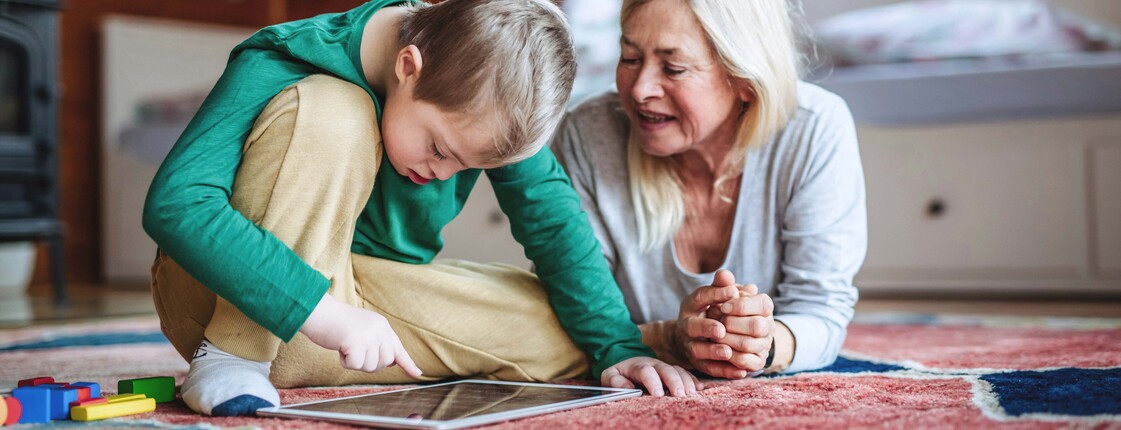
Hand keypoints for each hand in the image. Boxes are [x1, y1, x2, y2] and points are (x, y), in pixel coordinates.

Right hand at [300, 294, 422, 376]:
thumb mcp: (363, 328)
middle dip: (370, 364)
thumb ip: (377, 342)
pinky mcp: (356, 342)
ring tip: (346, 346)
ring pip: (370, 366)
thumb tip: (391, 362)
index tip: (417, 373)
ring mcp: (369, 335)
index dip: (407, 362)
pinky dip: (345, 362)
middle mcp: (379, 329)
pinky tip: (340, 347)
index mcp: (382, 325)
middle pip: (385, 362)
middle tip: (355, 352)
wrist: (319, 312)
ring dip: (356, 362)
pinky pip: (355, 366)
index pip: (398, 348)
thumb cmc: (336, 323)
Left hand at [600, 356, 700, 396]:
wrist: (627, 363)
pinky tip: (700, 388)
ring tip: (691, 394)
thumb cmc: (619, 374)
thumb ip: (614, 381)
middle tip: (679, 395)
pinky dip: (693, 380)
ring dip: (686, 382)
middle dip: (674, 382)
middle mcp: (654, 365)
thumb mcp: (610, 375)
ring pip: (678, 371)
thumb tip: (628, 387)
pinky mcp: (673, 372)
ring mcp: (665, 367)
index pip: (646, 371)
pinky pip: (686, 374)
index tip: (657, 394)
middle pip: (667, 370)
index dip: (653, 381)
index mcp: (637, 366)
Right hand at [672, 270, 751, 377]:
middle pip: (692, 326)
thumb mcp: (715, 296)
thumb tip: (750, 286)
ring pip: (698, 350)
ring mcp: (690, 345)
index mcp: (691, 305)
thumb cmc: (710, 312)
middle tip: (722, 329)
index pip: (701, 297)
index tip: (733, 291)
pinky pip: (710, 369)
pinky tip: (740, 371)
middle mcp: (687, 326)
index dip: (715, 294)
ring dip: (713, 352)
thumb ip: (728, 288)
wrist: (691, 337)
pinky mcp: (699, 363)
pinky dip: (725, 371)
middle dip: (707, 327)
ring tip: (728, 351)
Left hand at [705, 274, 775, 372]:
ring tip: (713, 336)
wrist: (720, 333)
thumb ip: (721, 283)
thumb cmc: (721, 309)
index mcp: (764, 306)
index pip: (762, 304)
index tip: (722, 306)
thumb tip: (723, 275)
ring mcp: (764, 345)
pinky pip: (746, 363)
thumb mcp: (719, 294)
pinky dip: (730, 357)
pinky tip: (719, 350)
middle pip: (757, 326)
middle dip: (732, 324)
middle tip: (716, 323)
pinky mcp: (757, 362)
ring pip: (749, 345)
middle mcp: (768, 326)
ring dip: (727, 340)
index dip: (741, 306)